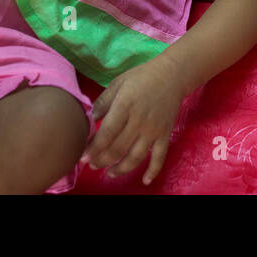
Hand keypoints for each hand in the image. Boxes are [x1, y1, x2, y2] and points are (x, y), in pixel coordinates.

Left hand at [82, 59, 183, 184]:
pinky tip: (144, 181)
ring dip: (120, 169)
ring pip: (135, 157)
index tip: (83, 157)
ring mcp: (153, 130)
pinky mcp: (165, 134)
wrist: (173, 74)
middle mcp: (139, 121)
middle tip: (92, 165)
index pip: (106, 134)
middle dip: (102, 161)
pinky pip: (159, 157)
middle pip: (118, 149)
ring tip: (109, 173)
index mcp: (125, 106)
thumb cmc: (142, 77)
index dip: (93, 149)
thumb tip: (90, 119)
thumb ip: (103, 101)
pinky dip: (153, 171)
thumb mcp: (118, 83)